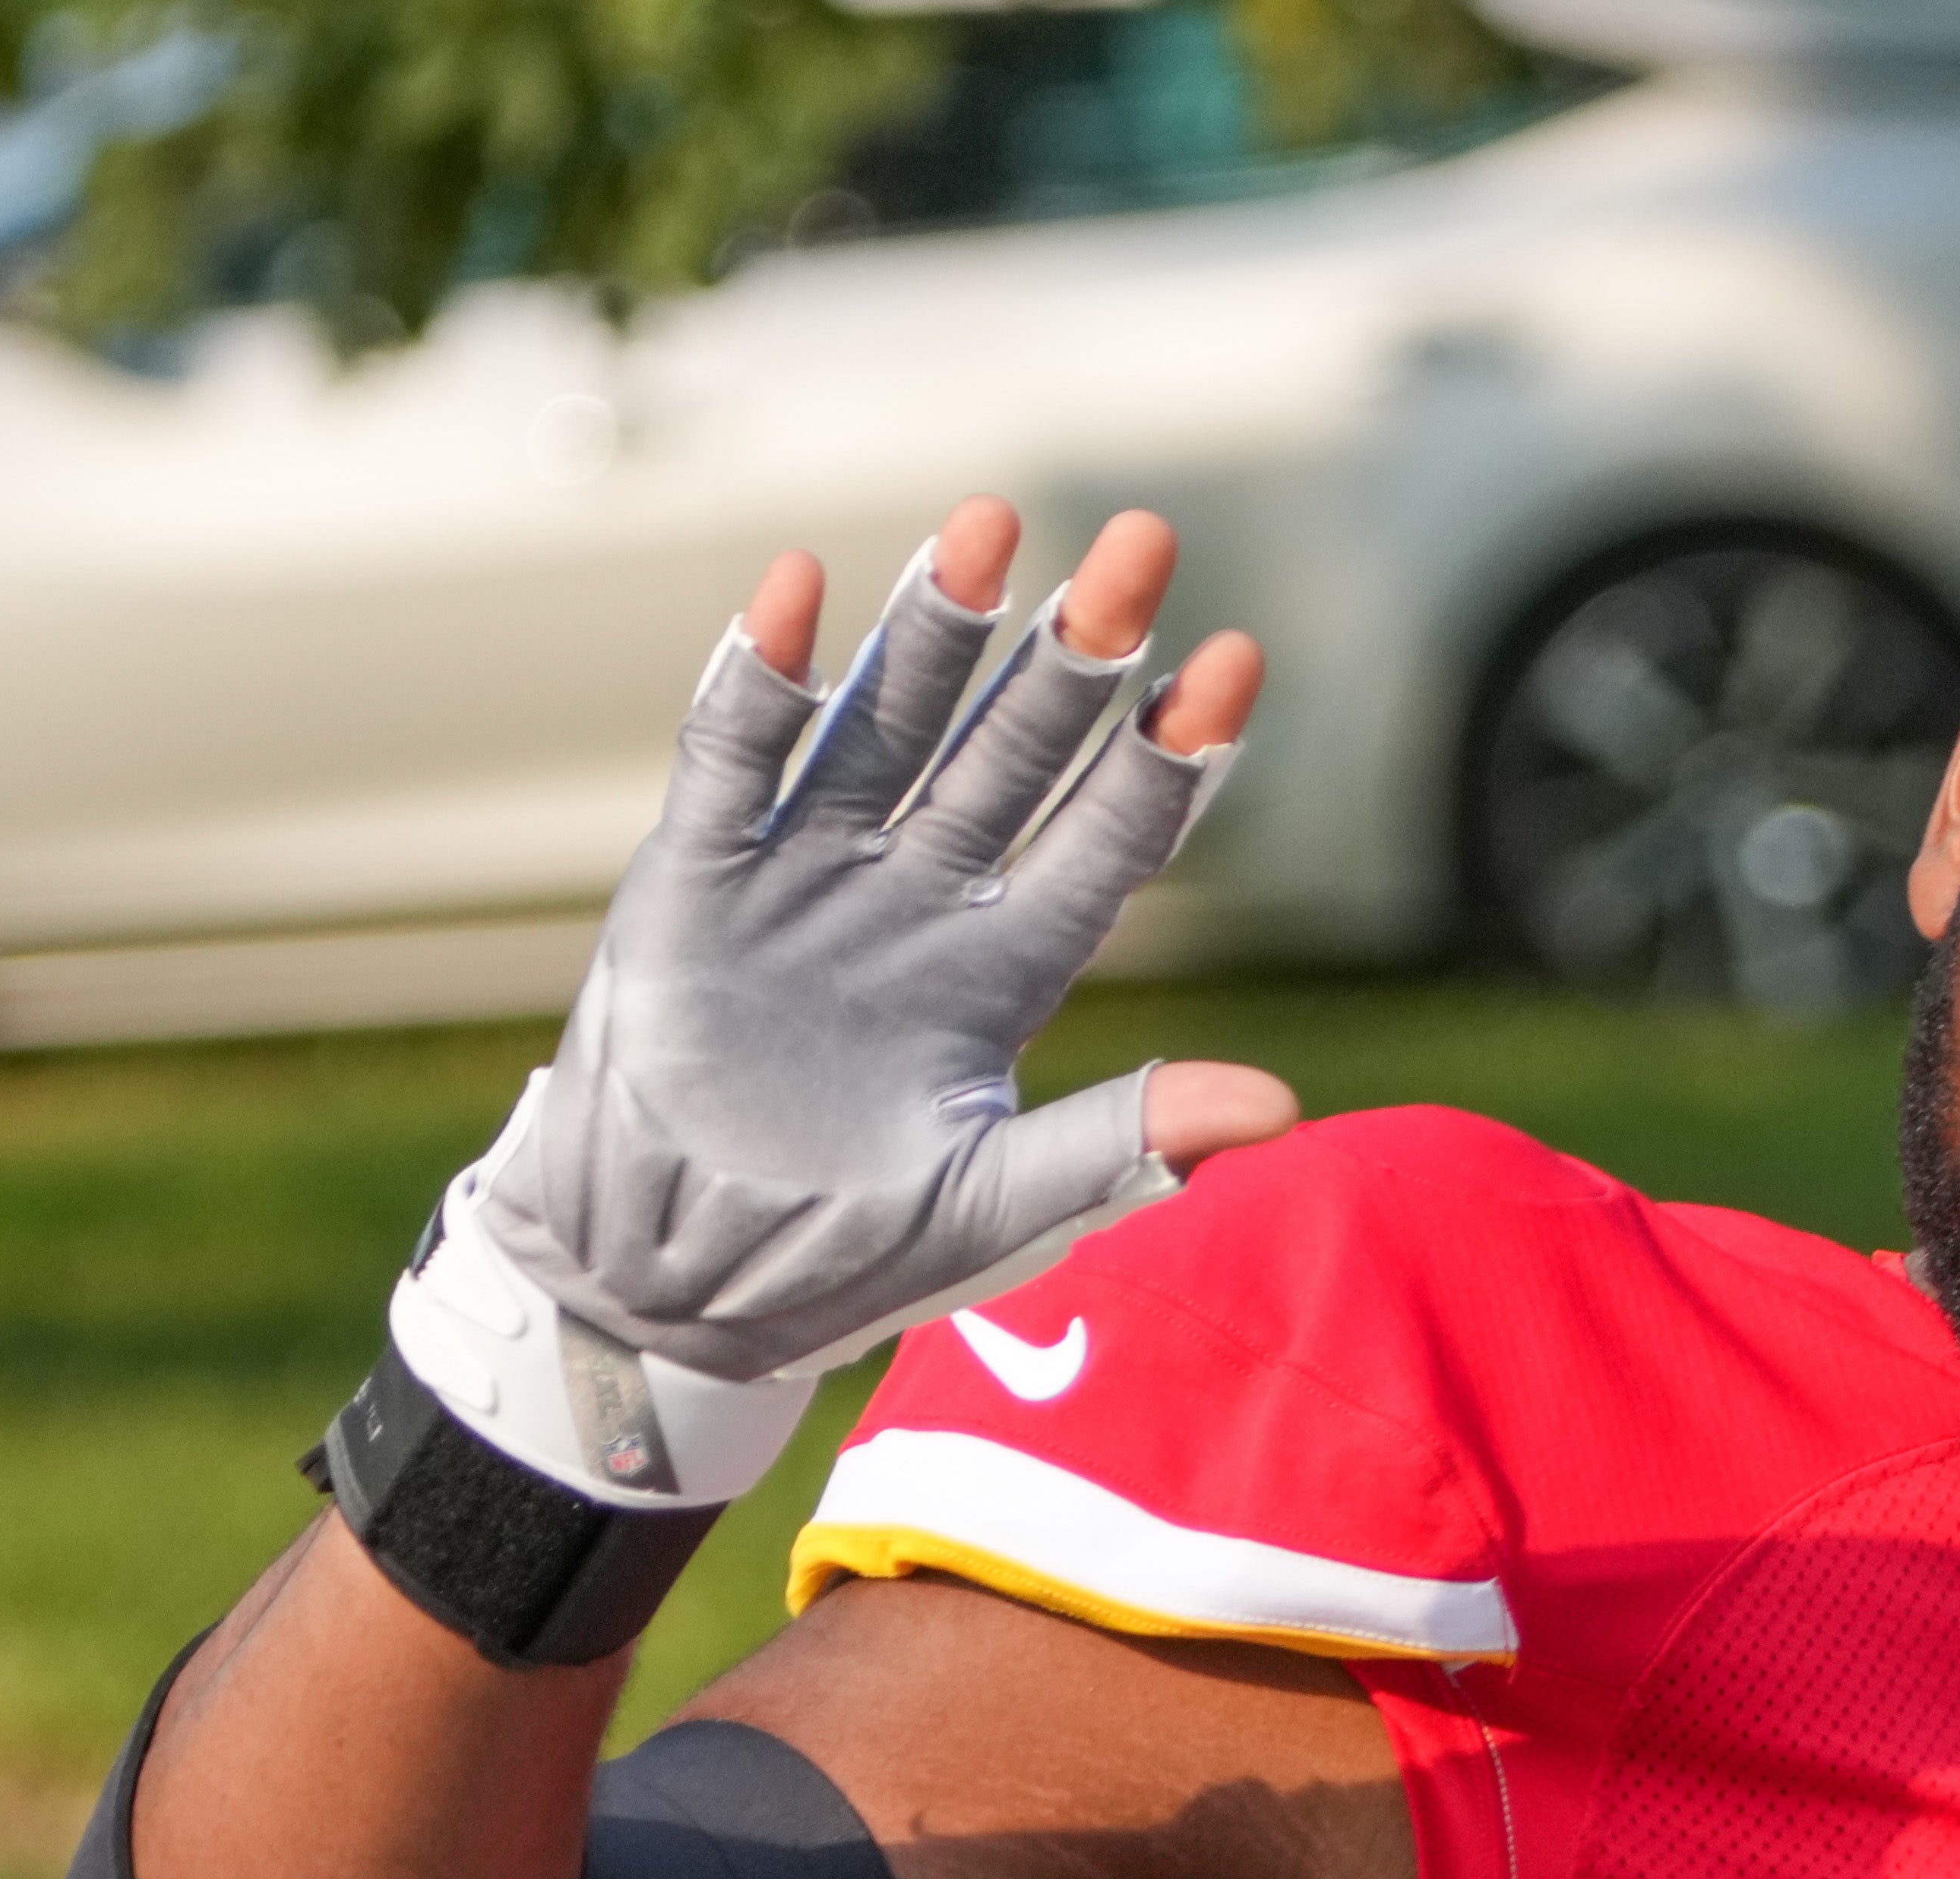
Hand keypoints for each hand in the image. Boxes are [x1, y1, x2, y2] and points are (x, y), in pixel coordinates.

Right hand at [471, 498, 1277, 1385]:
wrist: (677, 1277)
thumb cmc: (849, 1254)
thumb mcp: (997, 1204)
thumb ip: (1125, 1147)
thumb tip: (1282, 1110)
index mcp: (1006, 967)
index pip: (1112, 837)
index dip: (1172, 755)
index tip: (1238, 658)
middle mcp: (922, 894)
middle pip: (1017, 748)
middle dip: (1078, 649)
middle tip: (1146, 539)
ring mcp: (812, 873)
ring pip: (889, 720)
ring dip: (937, 626)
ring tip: (991, 520)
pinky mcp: (702, 873)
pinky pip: (736, 754)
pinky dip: (763, 678)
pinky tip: (803, 589)